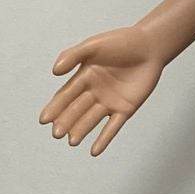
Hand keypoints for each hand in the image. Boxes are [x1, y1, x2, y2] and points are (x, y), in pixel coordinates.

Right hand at [37, 24, 165, 155]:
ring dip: (81, 130)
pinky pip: (113, 126)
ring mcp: (110, 101)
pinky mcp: (126, 109)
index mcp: (84, 77)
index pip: (66, 95)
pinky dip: (104, 139)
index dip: (55, 107)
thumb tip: (54, 72)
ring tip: (71, 141)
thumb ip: (73, 56)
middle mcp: (95, 91)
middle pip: (76, 109)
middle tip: (56, 134)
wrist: (150, 46)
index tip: (44, 120)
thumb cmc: (121, 42)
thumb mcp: (93, 45)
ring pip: (92, 119)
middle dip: (66, 121)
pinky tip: (94, 151)